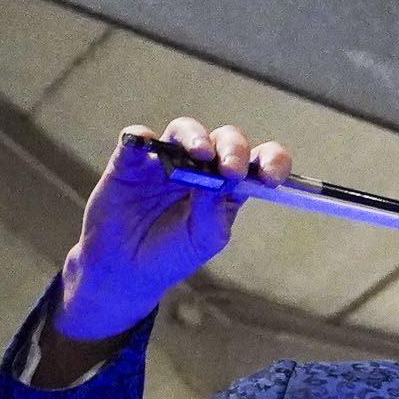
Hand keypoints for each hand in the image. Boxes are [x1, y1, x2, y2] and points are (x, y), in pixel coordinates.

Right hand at [54, 119, 290, 343]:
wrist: (127, 268)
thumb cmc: (172, 254)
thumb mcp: (205, 237)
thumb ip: (215, 207)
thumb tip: (221, 175)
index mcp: (228, 186)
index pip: (258, 162)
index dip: (271, 161)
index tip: (271, 177)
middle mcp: (200, 167)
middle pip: (224, 139)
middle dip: (234, 148)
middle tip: (231, 170)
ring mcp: (166, 160)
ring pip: (184, 130)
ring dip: (195, 136)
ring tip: (201, 153)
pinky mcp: (130, 161)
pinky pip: (136, 138)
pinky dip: (142, 136)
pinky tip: (146, 142)